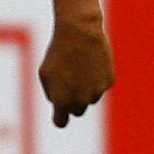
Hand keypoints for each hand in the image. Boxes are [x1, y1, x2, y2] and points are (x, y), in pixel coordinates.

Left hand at [40, 9, 114, 125]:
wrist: (79, 31)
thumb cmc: (58, 52)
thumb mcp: (45, 73)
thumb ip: (51, 94)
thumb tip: (60, 106)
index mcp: (62, 100)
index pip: (61, 122)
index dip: (60, 116)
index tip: (60, 110)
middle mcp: (81, 100)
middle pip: (77, 111)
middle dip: (73, 101)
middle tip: (69, 81)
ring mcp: (97, 92)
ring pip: (90, 98)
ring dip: (85, 89)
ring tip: (79, 67)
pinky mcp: (108, 82)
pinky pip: (101, 86)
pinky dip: (97, 78)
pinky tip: (91, 62)